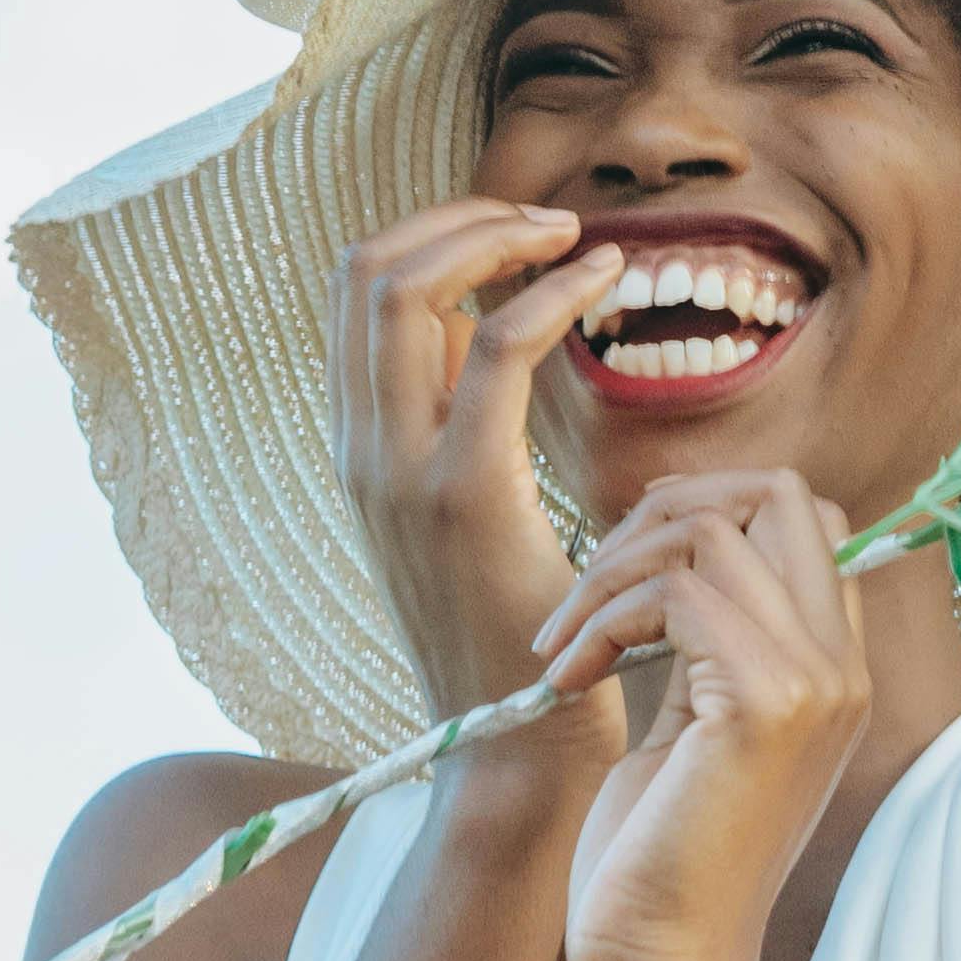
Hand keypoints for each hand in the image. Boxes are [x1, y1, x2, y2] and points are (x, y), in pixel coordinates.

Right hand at [332, 200, 627, 717]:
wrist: (515, 746)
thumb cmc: (514, 625)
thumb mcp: (461, 504)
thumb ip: (453, 413)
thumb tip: (475, 322)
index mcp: (354, 445)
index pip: (354, 288)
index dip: (431, 232)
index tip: (516, 233)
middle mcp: (357, 449)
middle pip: (363, 267)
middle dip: (460, 215)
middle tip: (546, 224)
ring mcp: (396, 471)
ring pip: (406, 286)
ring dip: (496, 234)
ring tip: (573, 239)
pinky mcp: (462, 495)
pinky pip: (496, 348)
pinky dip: (552, 291)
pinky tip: (606, 280)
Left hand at [530, 471, 872, 960]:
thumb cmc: (656, 857)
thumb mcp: (690, 721)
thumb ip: (702, 637)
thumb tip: (664, 536)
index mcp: (831, 669)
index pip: (803, 515)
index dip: (706, 510)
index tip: (625, 570)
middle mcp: (841, 666)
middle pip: (777, 492)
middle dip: (665, 510)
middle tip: (595, 585)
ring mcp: (816, 682)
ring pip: (710, 530)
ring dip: (610, 571)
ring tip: (563, 644)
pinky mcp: (766, 704)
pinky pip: (674, 590)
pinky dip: (601, 619)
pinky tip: (567, 680)